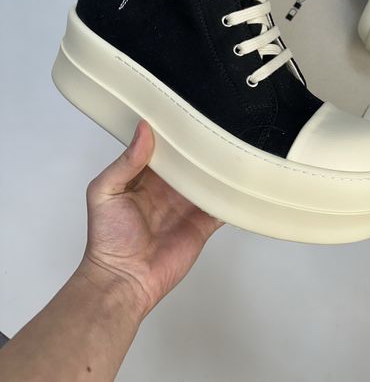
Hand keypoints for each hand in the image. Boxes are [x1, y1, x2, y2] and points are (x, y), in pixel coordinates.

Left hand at [79, 121, 222, 316]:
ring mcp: (187, 204)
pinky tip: (243, 182)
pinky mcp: (202, 224)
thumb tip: (144, 129)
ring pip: (208, 179)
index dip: (173, 131)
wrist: (124, 280)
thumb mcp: (105, 192)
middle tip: (218, 124)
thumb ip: (126, 162)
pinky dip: (232, 197)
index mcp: (145, 176)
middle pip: (190, 161)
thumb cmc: (108, 237)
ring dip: (219, 168)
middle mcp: (169, 187)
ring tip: (235, 146)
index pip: (163, 147)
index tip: (188, 111)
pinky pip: (221, 207)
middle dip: (201, 146)